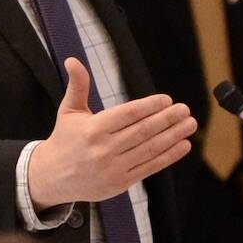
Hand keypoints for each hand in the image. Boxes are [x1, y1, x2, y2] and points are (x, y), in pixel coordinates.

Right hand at [28, 57, 196, 208]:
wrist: (52, 177)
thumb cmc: (64, 140)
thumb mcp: (68, 111)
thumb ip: (77, 85)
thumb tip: (72, 60)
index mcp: (93, 129)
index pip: (127, 115)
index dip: (149, 107)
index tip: (167, 99)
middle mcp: (104, 149)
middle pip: (142, 132)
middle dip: (167, 120)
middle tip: (185, 110)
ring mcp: (113, 168)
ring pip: (149, 150)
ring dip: (173, 137)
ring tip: (189, 125)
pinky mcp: (120, 182)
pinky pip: (149, 167)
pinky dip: (168, 157)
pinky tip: (183, 146)